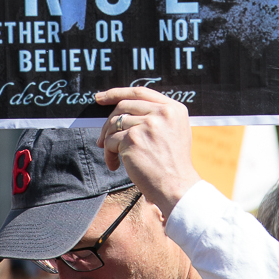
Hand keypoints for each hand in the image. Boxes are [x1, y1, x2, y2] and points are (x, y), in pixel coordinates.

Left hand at [94, 87, 199, 220]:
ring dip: (108, 141)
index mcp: (173, 108)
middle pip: (123, 106)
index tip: (101, 97)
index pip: (140, 92)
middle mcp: (162, 113)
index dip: (117, 93)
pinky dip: (109, 154)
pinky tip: (115, 165)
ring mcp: (147, 124)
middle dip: (107, 122)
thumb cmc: (173, 164)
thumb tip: (123, 110)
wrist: (177, 187)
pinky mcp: (133, 139)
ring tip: (114, 156)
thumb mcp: (175, 132)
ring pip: (114, 124)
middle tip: (102, 138)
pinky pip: (110, 141)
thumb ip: (157, 116)